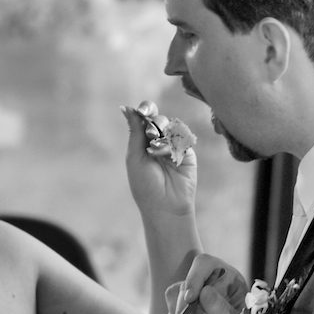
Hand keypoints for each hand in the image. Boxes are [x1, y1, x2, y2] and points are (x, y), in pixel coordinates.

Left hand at [121, 101, 196, 217]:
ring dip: (162, 134)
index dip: (145, 109)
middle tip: (150, 137)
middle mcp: (158, 142)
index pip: (145, 117)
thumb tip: (126, 108)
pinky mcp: (187, 153)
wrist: (164, 205)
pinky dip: (172, 145)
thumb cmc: (144, 185)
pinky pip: (182, 138)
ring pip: (171, 125)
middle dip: (154, 123)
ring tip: (153, 150)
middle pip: (158, 118)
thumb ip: (134, 131)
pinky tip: (168, 157)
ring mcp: (173, 146)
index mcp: (143, 141)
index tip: (142, 111)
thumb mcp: (134, 157)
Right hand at [165, 254, 250, 313]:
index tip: (190, 299)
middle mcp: (207, 285)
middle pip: (183, 284)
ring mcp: (193, 301)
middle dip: (181, 308)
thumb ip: (223, 309)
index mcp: (226, 279)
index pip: (204, 264)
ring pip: (172, 300)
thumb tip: (205, 292)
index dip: (194, 277)